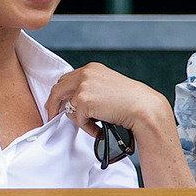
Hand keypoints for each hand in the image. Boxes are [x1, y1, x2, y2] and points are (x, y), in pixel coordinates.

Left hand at [45, 62, 169, 137]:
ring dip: (77, 119)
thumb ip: (91, 88)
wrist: (142, 107)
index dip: (61, 93)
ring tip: (93, 124)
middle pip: (58, 89)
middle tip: (53, 115)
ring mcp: (83, 86)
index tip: (57, 103)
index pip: (67, 79)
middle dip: (53, 104)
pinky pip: (77, 119)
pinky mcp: (83, 101)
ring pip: (67, 106)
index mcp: (92, 68)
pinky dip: (87, 127)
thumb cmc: (131, 100)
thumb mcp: (108, 87)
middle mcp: (86, 74)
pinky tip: (99, 127)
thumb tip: (74, 102)